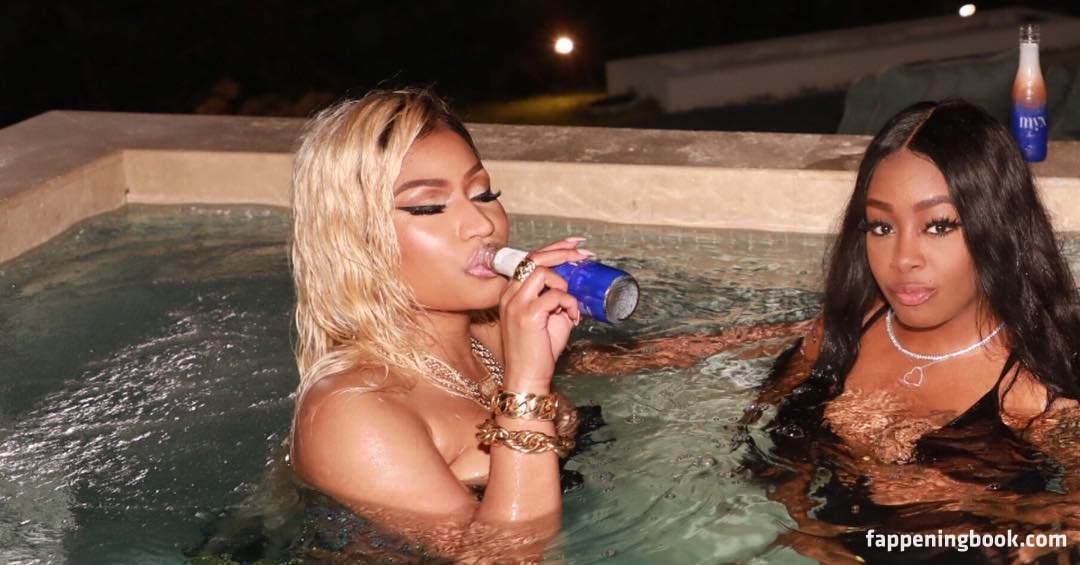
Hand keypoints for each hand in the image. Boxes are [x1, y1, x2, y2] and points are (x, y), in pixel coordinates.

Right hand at [499, 237, 591, 388]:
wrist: (527, 377)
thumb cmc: (538, 352)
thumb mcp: (548, 319)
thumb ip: (556, 300)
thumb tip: (577, 289)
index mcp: (511, 293)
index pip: (530, 259)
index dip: (554, 247)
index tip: (575, 244)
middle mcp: (510, 294)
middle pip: (535, 258)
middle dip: (563, 251)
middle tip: (585, 253)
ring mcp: (516, 303)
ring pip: (543, 272)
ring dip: (563, 283)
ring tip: (570, 303)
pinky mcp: (528, 314)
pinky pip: (556, 295)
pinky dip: (569, 304)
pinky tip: (572, 317)